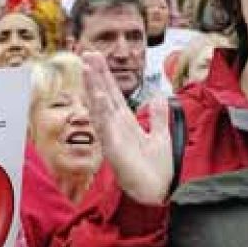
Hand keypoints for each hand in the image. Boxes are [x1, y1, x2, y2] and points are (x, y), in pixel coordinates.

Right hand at [80, 52, 172, 205]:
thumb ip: (157, 116)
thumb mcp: (161, 137)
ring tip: (87, 67)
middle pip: (104, 95)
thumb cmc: (157, 171)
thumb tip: (158, 96)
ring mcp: (113, 138)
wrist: (159, 193)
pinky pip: (105, 127)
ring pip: (100, 108)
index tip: (96, 57)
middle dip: (95, 75)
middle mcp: (116, 128)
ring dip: (94, 87)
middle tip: (86, 53)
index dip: (105, 75)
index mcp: (126, 123)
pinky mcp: (113, 150)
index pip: (114, 94)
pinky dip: (101, 111)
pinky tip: (98, 95)